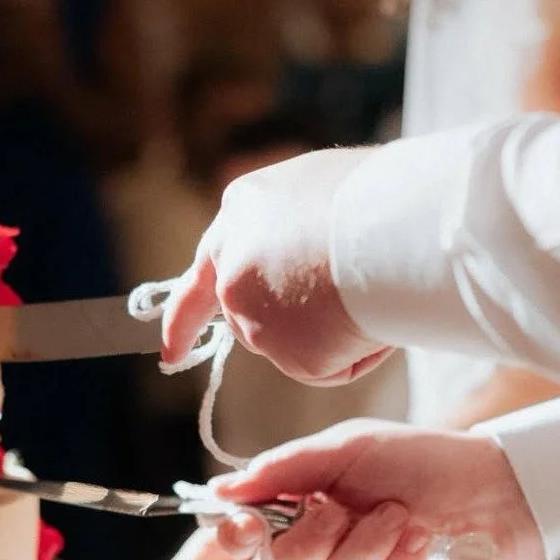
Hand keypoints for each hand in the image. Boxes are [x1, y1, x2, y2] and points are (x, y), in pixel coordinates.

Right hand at [154, 418, 543, 559]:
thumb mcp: (347, 447)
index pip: (238, 541)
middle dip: (304, 540)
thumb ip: (285, 468)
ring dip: (362, 544)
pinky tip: (420, 540)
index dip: (226, 545)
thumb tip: (224, 488)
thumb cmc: (421, 459)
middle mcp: (315, 550)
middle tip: (336, 507)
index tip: (243, 526)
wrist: (494, 485)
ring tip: (398, 514)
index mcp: (295, 508)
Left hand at [160, 148, 393, 384]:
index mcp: (244, 212)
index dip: (188, 312)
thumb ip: (298, 229)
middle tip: (210, 351)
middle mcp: (233, 261)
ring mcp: (250, 309)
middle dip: (236, 333)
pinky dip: (354, 354)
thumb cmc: (378, 198)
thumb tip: (316, 259)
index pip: (206, 268)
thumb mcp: (323, 192)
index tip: (170, 347)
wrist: (389, 226)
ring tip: (367, 295)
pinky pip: (326, 367)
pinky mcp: (280, 349)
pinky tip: (371, 321)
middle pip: (241, 313)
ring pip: (290, 344)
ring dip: (329, 333)